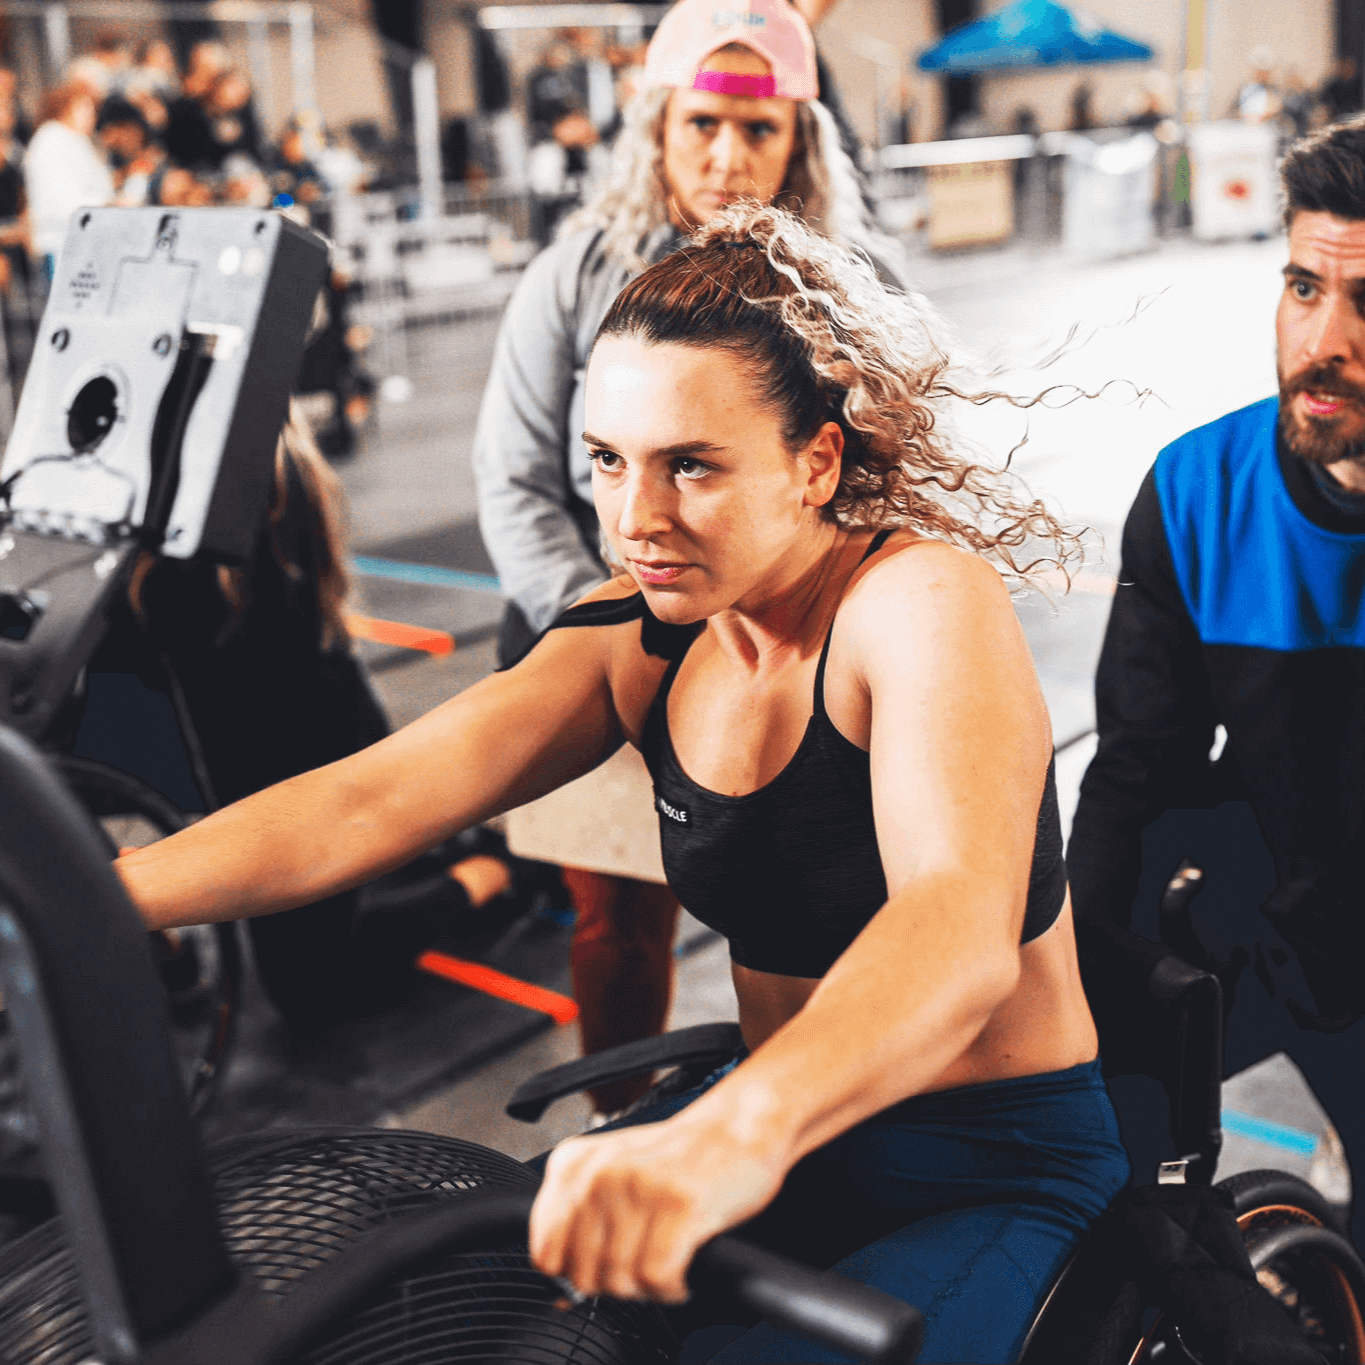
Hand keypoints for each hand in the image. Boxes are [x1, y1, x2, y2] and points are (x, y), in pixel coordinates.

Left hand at [529, 1112, 785, 1302]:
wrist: (738, 1127)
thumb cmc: (678, 1158)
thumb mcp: (614, 1177)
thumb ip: (580, 1226)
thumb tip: (561, 1294)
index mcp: (573, 1164)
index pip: (546, 1253)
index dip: (576, 1274)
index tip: (603, 1268)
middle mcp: (600, 1172)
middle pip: (584, 1275)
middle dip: (616, 1286)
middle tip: (642, 1268)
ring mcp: (639, 1186)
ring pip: (621, 1280)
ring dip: (648, 1288)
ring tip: (667, 1265)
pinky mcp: (679, 1205)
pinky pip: (657, 1277)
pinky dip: (672, 1287)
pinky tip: (683, 1271)